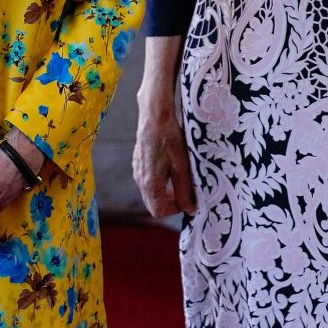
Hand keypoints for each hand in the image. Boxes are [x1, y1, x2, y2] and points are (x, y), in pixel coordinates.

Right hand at [133, 100, 196, 217]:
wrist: (155, 116)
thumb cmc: (169, 138)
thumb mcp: (182, 166)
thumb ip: (184, 190)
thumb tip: (190, 208)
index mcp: (150, 184)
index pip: (158, 212)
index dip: (175, 210)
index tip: (187, 200)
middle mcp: (140, 180)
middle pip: (153, 204)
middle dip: (170, 202)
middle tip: (185, 191)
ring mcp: (137, 170)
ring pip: (150, 192)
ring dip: (165, 192)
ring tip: (179, 179)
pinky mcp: (138, 162)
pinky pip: (147, 180)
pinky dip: (159, 182)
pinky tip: (169, 167)